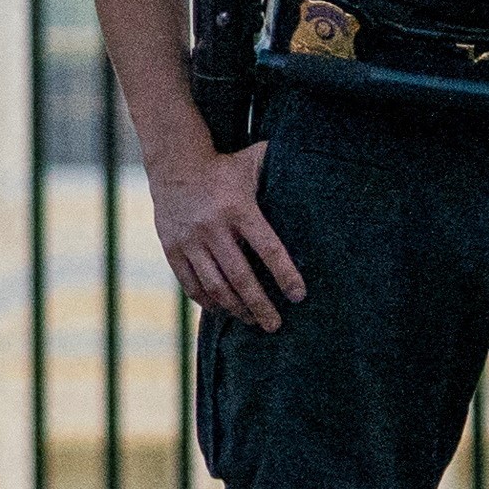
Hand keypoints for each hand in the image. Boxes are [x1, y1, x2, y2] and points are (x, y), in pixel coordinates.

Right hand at [154, 139, 306, 332]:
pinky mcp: (171, 247)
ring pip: (215, 285)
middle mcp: (212, 226)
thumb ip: (280, 171)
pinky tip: (222, 310)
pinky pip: (190, 283)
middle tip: (275, 326)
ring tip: (252, 321)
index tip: (298, 296)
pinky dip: (207, 301)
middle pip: (240, 277)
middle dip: (260, 306)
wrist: (173, 162)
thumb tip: (317, 171)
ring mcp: (189, 239)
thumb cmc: (223, 168)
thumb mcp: (252, 163)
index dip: (285, 275)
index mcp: (238, 208)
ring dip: (236, 308)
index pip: (268, 249)